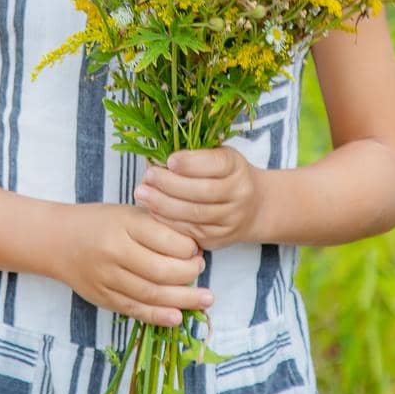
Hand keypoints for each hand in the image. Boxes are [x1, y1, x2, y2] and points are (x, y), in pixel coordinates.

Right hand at [56, 202, 215, 327]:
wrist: (56, 240)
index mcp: (124, 223)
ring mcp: (107, 278)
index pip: (166, 240)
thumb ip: (157, 226)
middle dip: (189, 273)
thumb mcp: (128, 212)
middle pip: (161, 270)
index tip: (198, 248)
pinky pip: (135, 310)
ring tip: (205, 299)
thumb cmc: (99, 222)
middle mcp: (115, 252)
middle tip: (201, 269)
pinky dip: (159, 316)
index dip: (189, 248)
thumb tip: (193, 246)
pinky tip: (178, 317)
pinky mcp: (103, 298)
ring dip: (183, 299)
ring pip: (151, 294)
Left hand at [133, 146, 266, 248]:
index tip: (169, 160)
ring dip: (163, 204)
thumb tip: (158, 154)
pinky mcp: (217, 239)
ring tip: (142, 193)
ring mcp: (229, 220)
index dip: (191, 163)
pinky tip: (151, 210)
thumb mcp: (218, 156)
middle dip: (171, 184)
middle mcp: (239, 194)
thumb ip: (195, 155)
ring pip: (194, 214)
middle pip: (203, 191)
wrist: (252, 208)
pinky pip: (189, 230)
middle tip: (148, 175)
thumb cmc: (226, 175)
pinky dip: (167, 220)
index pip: (217, 164)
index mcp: (237, 167)